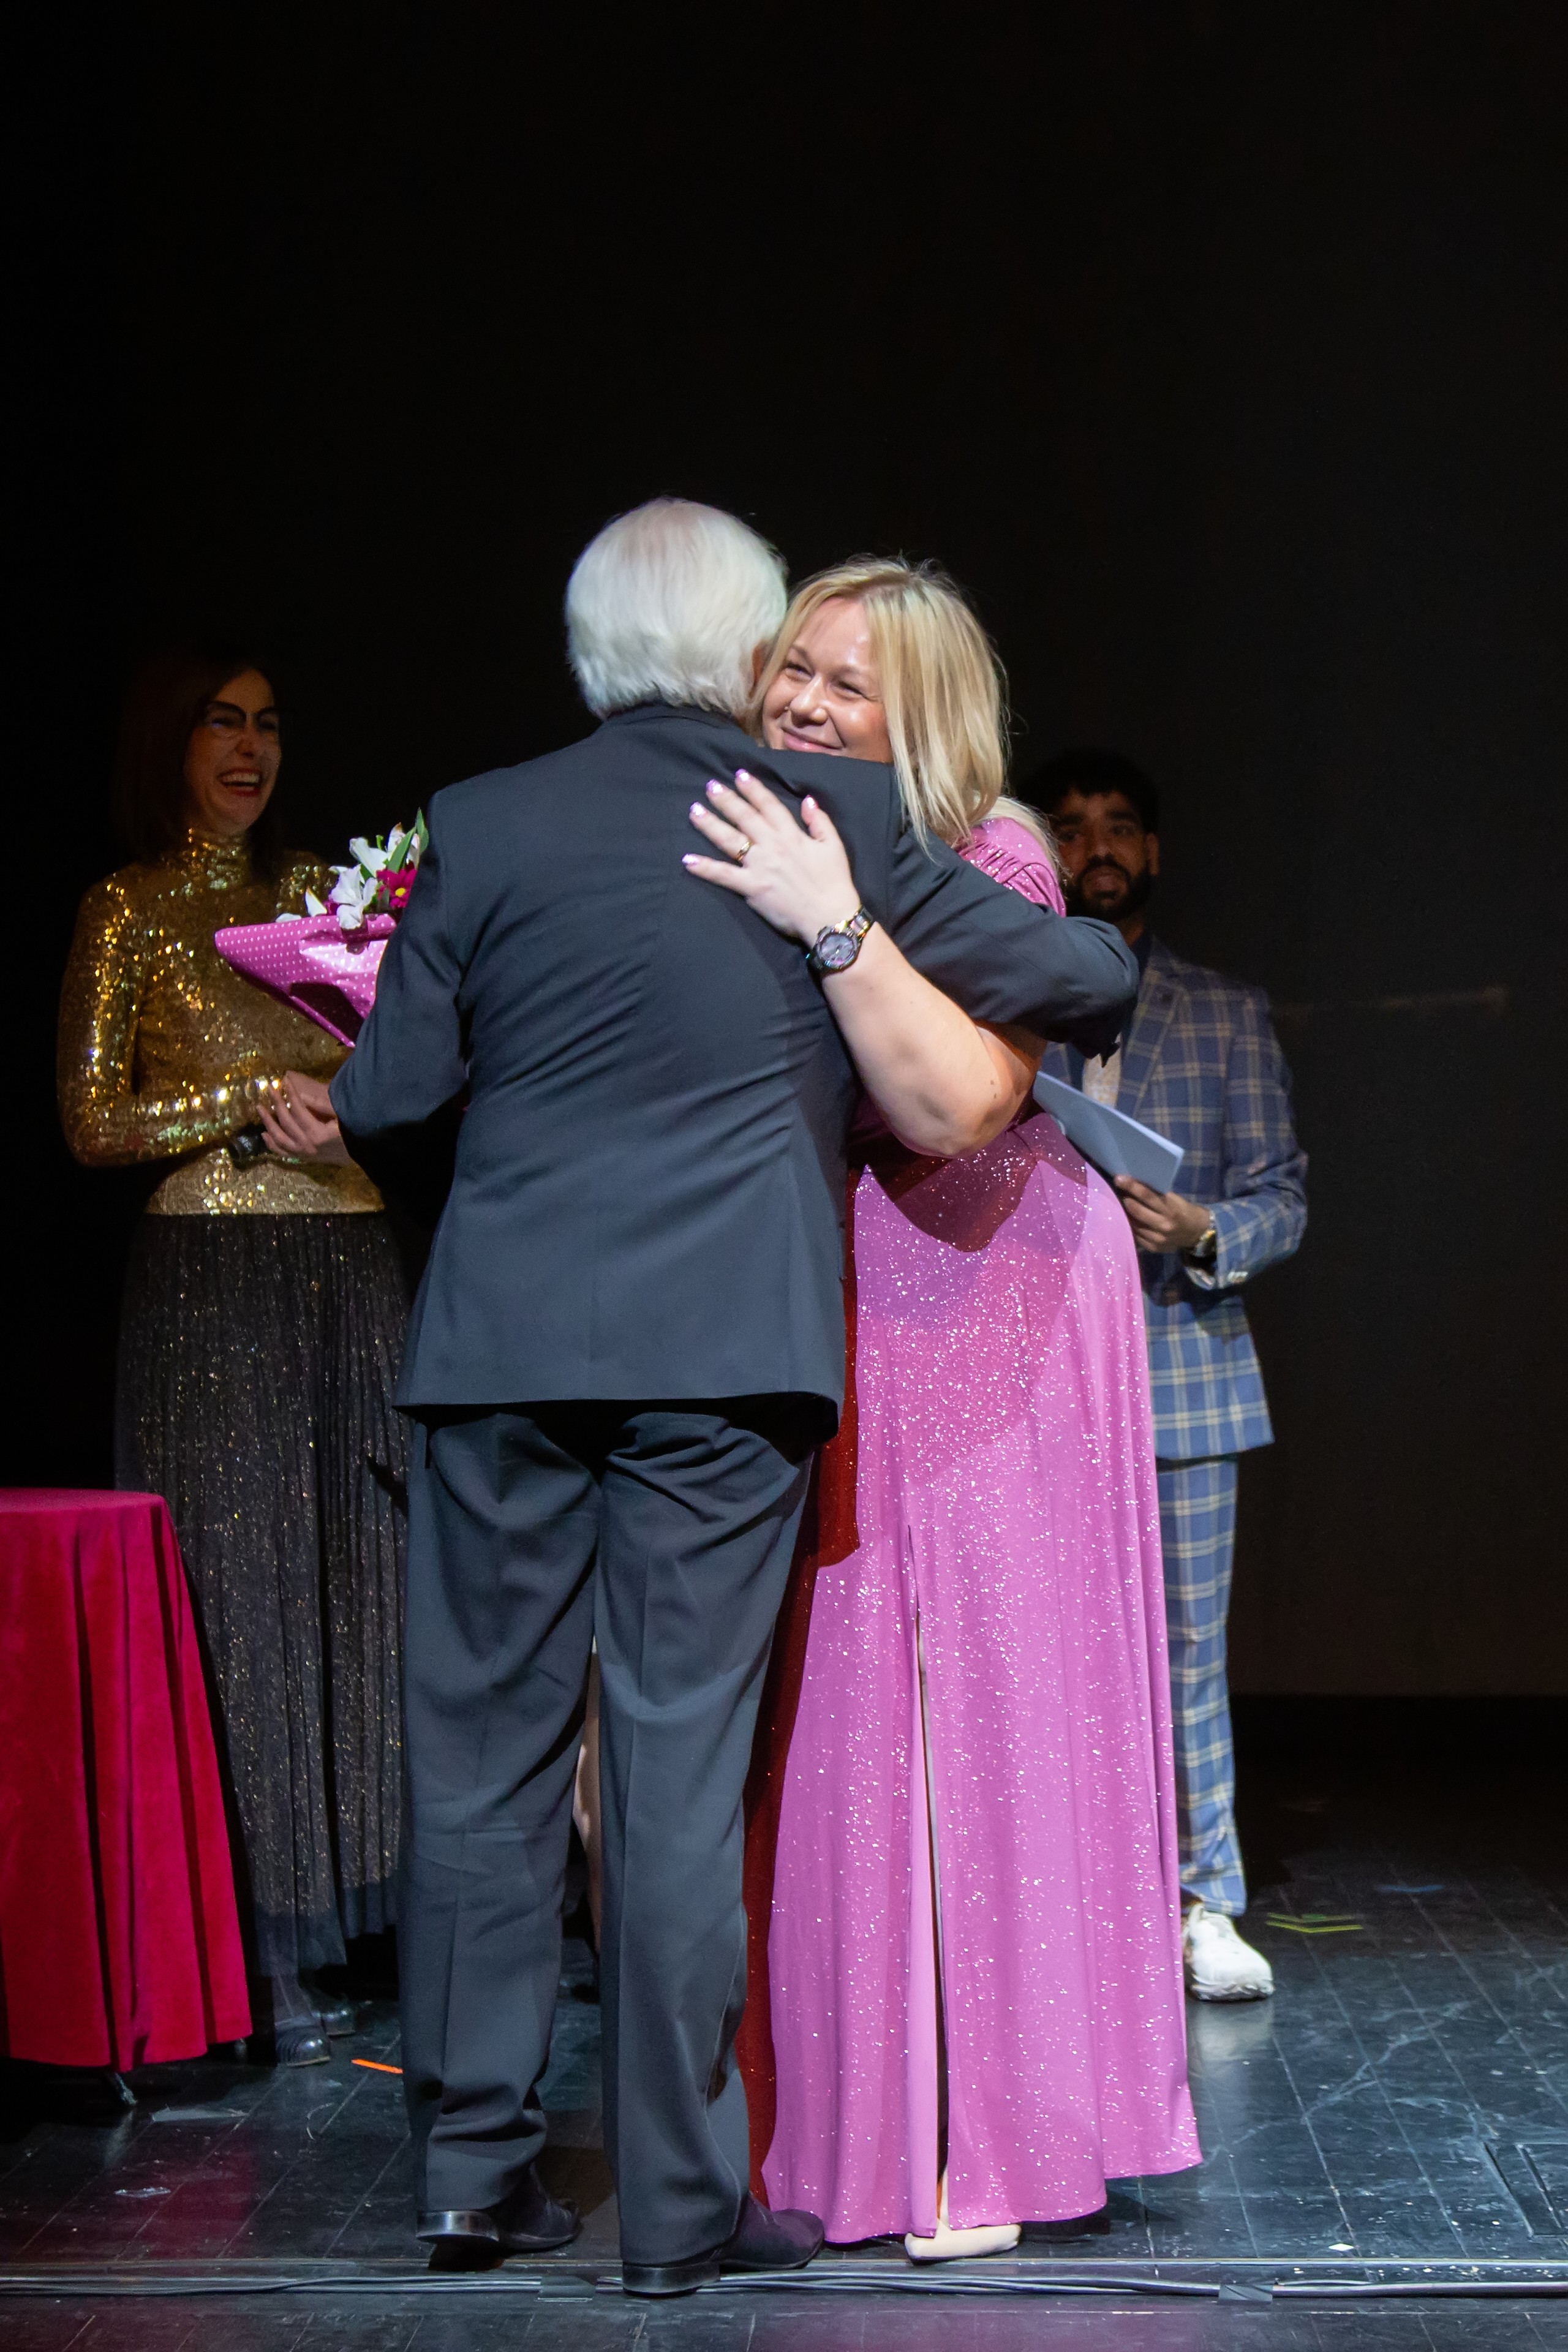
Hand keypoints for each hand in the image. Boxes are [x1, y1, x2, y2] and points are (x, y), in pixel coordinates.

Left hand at [257, 1070, 352, 1166]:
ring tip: (259, 1108)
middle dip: (276, 1102)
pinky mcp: (302, 1159)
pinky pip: (282, 1152)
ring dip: (268, 1122)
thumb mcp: (342, 1117)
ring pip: (279, 1137)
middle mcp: (306, 1145)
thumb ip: (322, 1106)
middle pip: (286, 1121)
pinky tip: (264, 1134)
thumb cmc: (354, 1134)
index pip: (298, 1110)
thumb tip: (302, 1095)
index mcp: (317, 1133)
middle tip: (268, 1088)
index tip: (283, 1081)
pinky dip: (271, 1144)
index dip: (290, 1094)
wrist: (361, 1157)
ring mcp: (303, 1153)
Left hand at [683, 770, 861, 947]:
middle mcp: (772, 845)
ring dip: (710, 824)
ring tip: (694, 810)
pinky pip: (723, 875)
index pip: (768, 805)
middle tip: (709, 786)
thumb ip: (819, 820)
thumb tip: (806, 800)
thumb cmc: (834, 882)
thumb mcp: (833, 846)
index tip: (739, 775)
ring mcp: (759, 866)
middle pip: (744, 817)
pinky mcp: (751, 887)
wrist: (830, 917)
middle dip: (726, 800)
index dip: (753, 789)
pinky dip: (705, 868)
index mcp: (791, 834)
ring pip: (729, 840)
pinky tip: (687, 859)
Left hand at [1113, 1177, 1212, 1254]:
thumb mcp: (1174, 1199)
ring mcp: (1158, 1238)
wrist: (1196, 1233)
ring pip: (1134, 1224)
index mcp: (1172, 1209)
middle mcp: (1164, 1225)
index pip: (1147, 1195)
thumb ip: (1156, 1195)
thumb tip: (1133, 1185)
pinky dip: (1130, 1226)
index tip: (1119, 1179)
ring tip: (1120, 1206)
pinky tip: (1126, 1220)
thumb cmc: (1183, 1210)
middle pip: (1137, 1211)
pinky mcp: (1154, 1247)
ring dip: (1125, 1214)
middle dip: (1125, 1200)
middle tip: (1118, 1192)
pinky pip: (1136, 1235)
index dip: (1132, 1186)